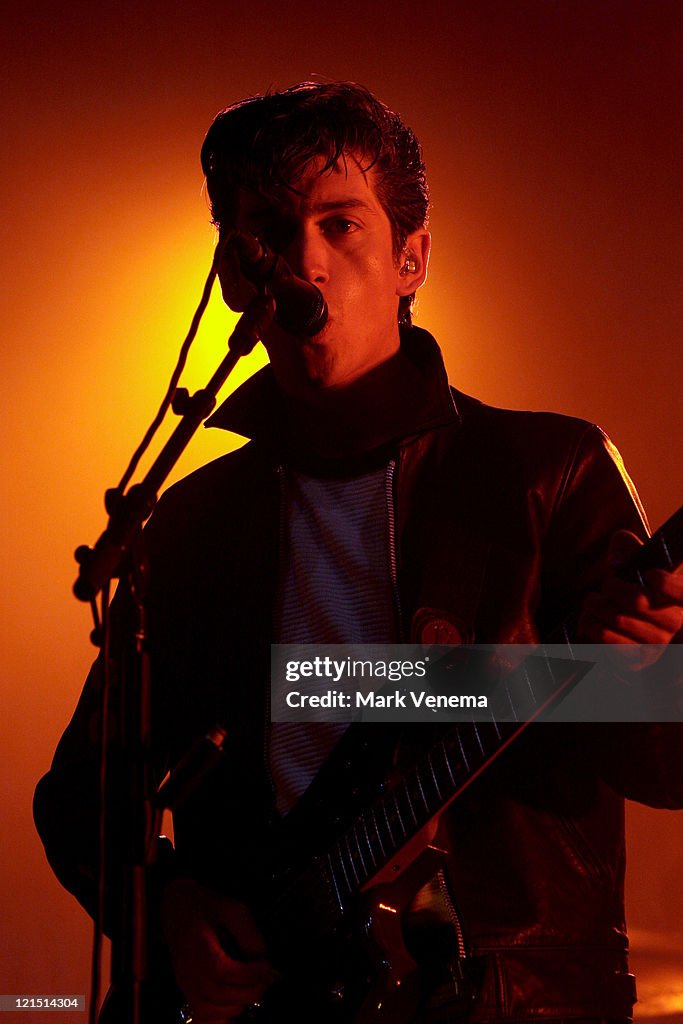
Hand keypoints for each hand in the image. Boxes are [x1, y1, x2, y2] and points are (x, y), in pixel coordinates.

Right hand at [160, 877, 274, 1023]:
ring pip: (209, 1009)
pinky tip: (235, 1006)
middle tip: (267, 980)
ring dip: (237, 1005)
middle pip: (217, 994)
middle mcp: (188, 969)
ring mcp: (185, 983)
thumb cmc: (205, 905)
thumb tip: (264, 959)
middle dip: (249, 991)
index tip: (267, 966)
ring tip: (253, 989)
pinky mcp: (186, 991)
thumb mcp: (232, 908)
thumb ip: (249, 933)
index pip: (222, 970)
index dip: (248, 974)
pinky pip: (201, 1016)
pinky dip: (219, 1019)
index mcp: (199, 945)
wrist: (175, 907)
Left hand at [578, 530, 682, 667]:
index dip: (667, 584)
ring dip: (596, 607)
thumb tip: (620, 547)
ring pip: (619, 620)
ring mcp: (656, 645)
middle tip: (603, 587)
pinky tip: (587, 620)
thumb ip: (628, 550)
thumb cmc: (631, 589)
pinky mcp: (636, 661)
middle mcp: (674, 622)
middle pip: (639, 601)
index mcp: (680, 597)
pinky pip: (609, 643)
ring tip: (590, 602)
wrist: (621, 626)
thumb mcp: (634, 566)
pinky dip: (592, 627)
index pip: (682, 592)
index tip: (651, 575)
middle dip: (611, 588)